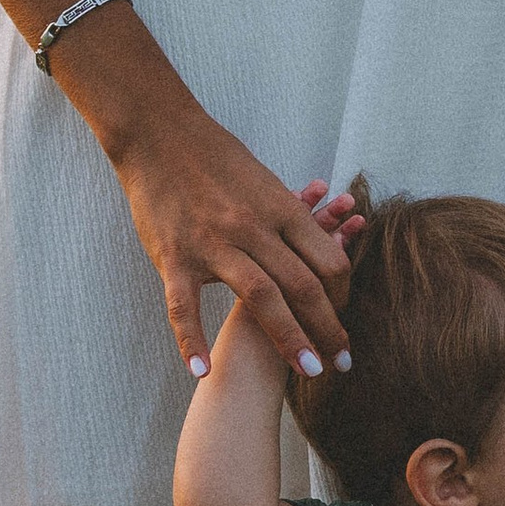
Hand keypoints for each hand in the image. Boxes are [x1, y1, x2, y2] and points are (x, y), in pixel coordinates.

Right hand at [110, 106, 356, 379]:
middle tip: (343, 363)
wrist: (160, 134)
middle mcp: (253, 228)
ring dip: (289, 338)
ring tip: (309, 371)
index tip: (344, 322)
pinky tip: (203, 370)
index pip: (327, 260)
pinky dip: (192, 340)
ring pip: (261, 296)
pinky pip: (184, 306)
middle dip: (329, 329)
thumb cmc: (215, 156)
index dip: (343, 297)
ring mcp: (212, 243)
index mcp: (279, 208)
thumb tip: (318, 249)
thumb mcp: (264, 182)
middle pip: (303, 285)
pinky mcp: (174, 257)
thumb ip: (289, 219)